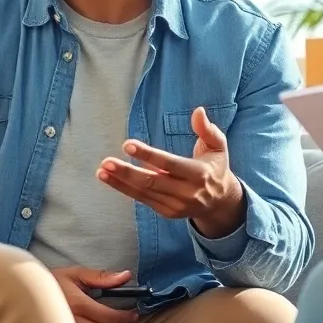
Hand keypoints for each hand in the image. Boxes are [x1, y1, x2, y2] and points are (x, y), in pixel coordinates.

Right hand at [50, 266, 139, 322]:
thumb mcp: (77, 274)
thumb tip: (125, 276)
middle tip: (127, 321)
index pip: (109, 317)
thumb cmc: (54, 283)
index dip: (126, 317)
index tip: (132, 314)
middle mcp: (73, 322)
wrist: (31, 294)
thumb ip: (102, 276)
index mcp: (78, 303)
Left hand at [97, 107, 244, 238]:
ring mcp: (176, 205)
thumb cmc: (215, 167)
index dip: (148, 155)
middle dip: (127, 172)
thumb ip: (207, 129)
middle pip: (152, 182)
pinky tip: (109, 179)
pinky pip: (143, 200)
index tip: (127, 145)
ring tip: (102, 171)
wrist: (220, 202)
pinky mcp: (167, 212)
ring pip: (144, 193)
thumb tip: (198, 111)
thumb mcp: (218, 146)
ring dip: (120, 182)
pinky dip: (125, 190)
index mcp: (199, 174)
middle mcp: (187, 192)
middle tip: (106, 161)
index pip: (169, 164)